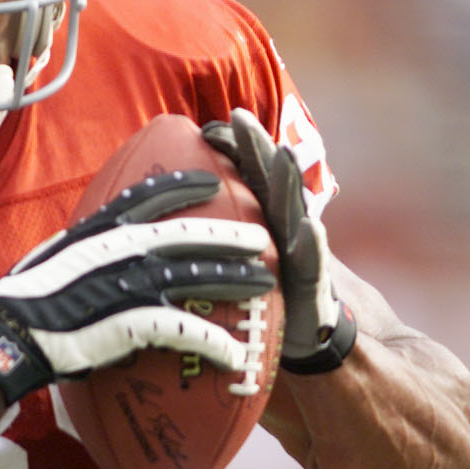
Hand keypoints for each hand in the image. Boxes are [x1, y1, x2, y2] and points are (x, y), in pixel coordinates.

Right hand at [0, 171, 276, 403]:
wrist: (4, 341)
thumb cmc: (19, 308)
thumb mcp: (50, 262)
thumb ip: (81, 254)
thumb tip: (99, 254)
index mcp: (92, 234)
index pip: (144, 199)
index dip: (182, 187)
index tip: (211, 182)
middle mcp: (112, 252)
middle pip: (182, 235)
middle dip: (226, 234)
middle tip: (261, 238)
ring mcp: (121, 287)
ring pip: (191, 277)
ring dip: (232, 279)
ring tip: (264, 284)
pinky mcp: (126, 325)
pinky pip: (181, 330)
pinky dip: (210, 341)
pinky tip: (234, 352)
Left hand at [201, 109, 356, 373]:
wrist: (319, 349)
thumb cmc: (264, 309)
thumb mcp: (231, 272)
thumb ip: (206, 251)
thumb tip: (151, 242)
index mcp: (260, 227)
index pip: (243, 181)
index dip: (228, 153)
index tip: (205, 127)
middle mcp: (282, 235)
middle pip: (267, 186)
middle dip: (255, 151)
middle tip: (239, 119)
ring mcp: (302, 260)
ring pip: (294, 217)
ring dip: (288, 187)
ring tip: (282, 158)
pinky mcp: (316, 293)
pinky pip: (314, 268)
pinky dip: (312, 247)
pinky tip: (310, 228)